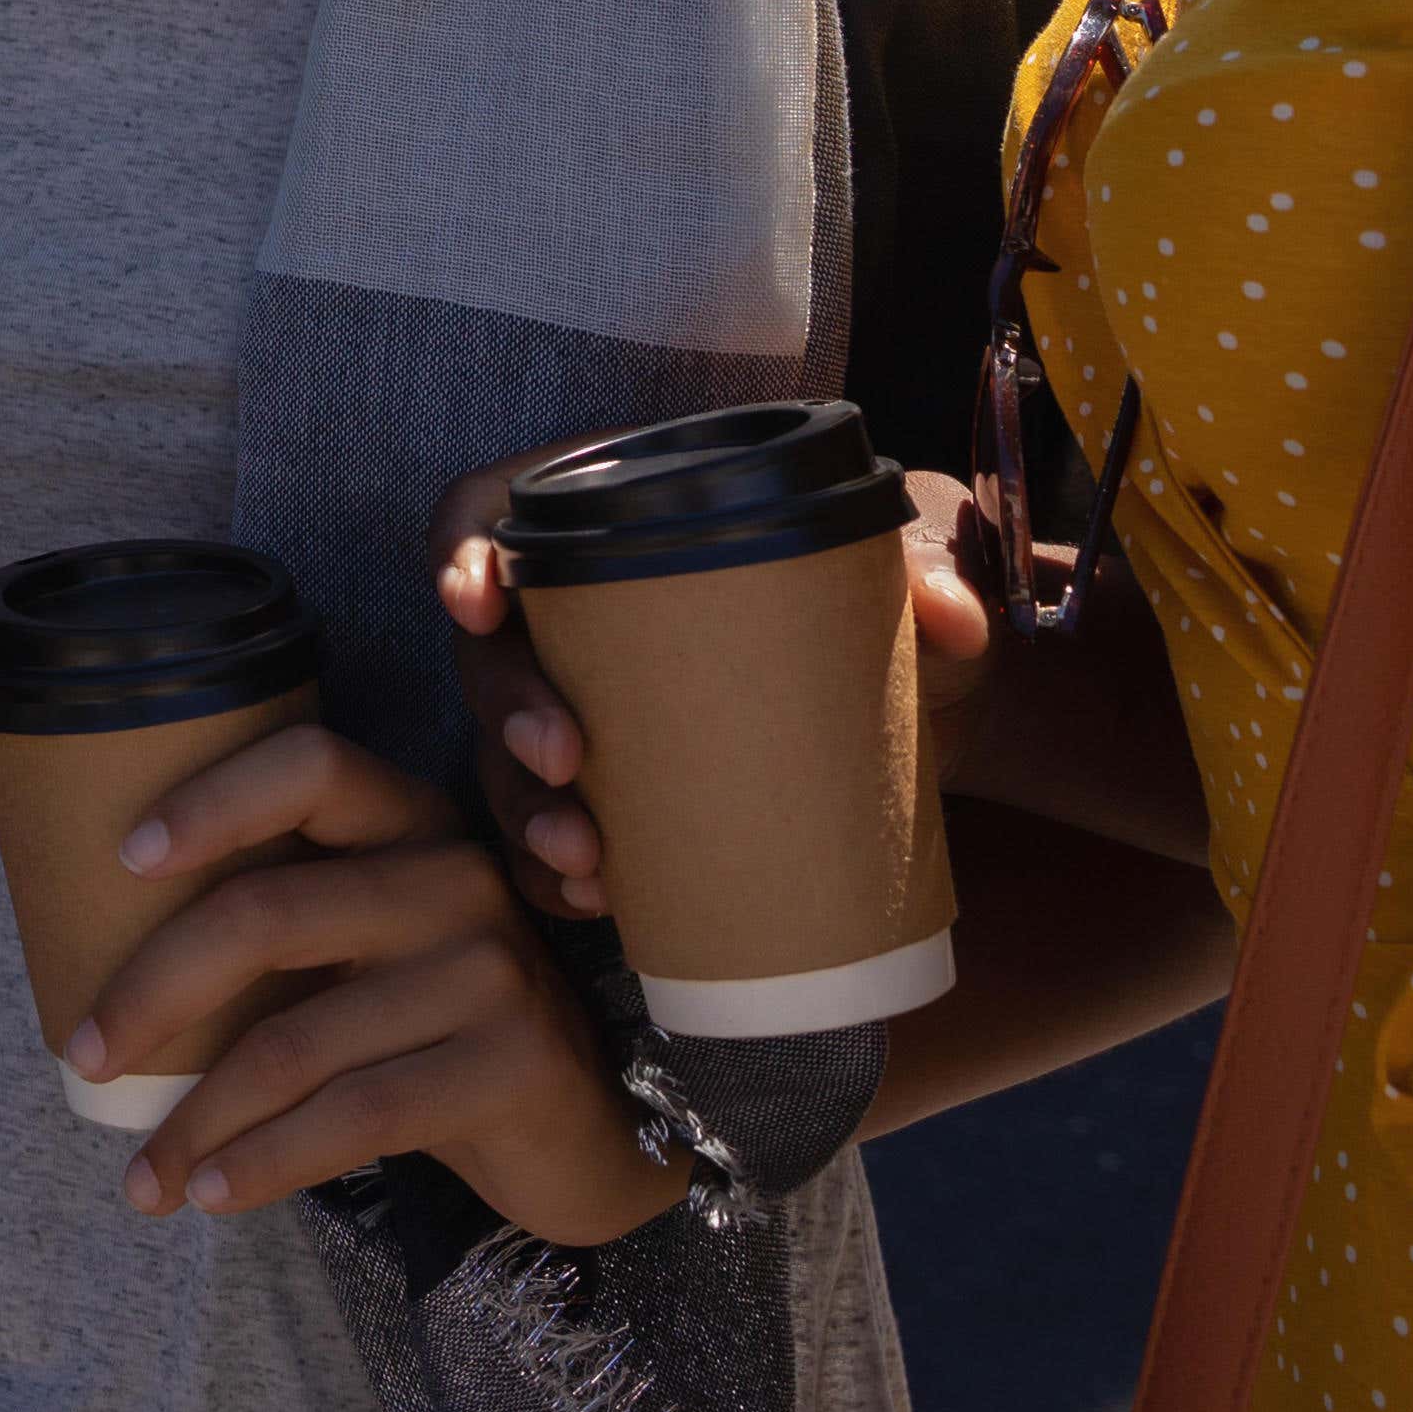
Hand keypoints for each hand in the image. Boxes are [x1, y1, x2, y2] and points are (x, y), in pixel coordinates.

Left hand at [72, 723, 687, 1247]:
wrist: (583, 1131)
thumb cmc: (433, 1033)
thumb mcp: (372, 953)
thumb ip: (286, 931)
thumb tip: (110, 984)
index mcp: (412, 824)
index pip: (309, 765)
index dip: (212, 800)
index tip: (124, 861)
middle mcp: (457, 877)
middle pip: (265, 914)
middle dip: (152, 992)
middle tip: (86, 1058)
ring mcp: (492, 970)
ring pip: (295, 1043)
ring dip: (199, 1121)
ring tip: (143, 1179)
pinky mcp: (510, 1064)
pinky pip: (351, 1117)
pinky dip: (264, 1163)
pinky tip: (212, 1194)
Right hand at [433, 466, 994, 919]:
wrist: (925, 707)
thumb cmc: (887, 604)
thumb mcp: (908, 567)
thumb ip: (930, 572)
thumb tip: (948, 615)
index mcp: (623, 525)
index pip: (498, 513)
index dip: (463, 550)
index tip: (475, 600)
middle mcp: (584, 617)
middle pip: (494, 650)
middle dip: (508, 708)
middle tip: (565, 757)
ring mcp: (591, 709)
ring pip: (507, 755)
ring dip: (526, 810)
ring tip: (587, 860)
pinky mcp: (615, 795)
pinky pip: (550, 839)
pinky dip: (557, 875)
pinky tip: (593, 898)